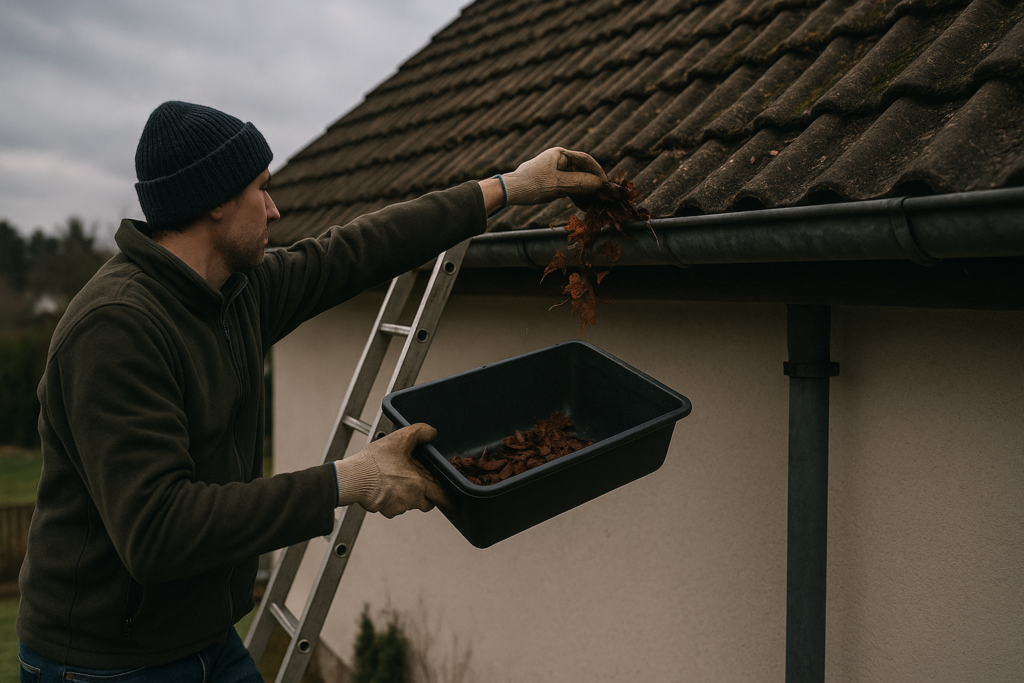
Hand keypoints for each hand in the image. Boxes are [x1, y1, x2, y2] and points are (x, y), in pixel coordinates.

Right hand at [334, 423, 448, 517]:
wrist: (352, 478)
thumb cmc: (374, 463)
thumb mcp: (400, 439)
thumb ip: (419, 433)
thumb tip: (431, 432)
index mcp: (420, 485)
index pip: (442, 497)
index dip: (444, 494)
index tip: (445, 493)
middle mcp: (411, 500)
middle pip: (427, 502)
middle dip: (426, 493)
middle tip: (418, 480)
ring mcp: (397, 507)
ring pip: (410, 504)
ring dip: (408, 495)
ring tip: (398, 479)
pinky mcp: (385, 510)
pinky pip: (394, 506)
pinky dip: (393, 498)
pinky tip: (386, 486)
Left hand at [502, 148, 606, 205]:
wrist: (509, 192)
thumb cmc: (532, 184)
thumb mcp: (558, 184)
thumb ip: (580, 183)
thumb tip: (599, 184)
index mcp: (560, 154)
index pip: (585, 160)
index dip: (598, 172)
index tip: (606, 184)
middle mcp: (558, 160)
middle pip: (581, 171)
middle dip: (592, 184)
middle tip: (602, 197)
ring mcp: (554, 172)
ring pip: (575, 180)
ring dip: (585, 192)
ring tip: (593, 204)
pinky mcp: (550, 182)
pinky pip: (568, 187)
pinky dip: (575, 195)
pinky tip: (582, 205)